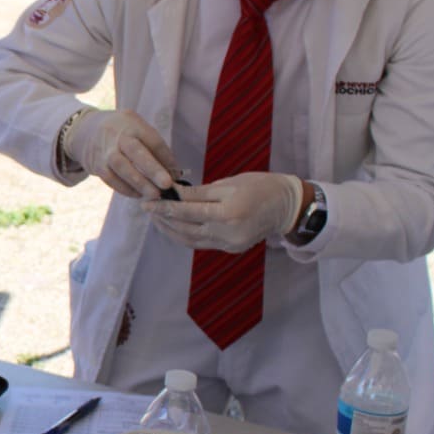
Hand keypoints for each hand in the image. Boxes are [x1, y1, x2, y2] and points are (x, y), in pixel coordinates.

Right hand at [61, 108, 181, 198]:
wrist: (84, 131)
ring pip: (122, 168)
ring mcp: (105, 151)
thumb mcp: (136, 127)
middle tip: (167, 184)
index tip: (176, 173)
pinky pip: (111, 179)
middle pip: (136, 152)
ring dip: (140, 183)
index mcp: (132, 124)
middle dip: (153, 169)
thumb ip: (153, 146)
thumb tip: (173, 171)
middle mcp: (118, 136)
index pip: (152, 140)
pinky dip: (126, 189)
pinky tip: (138, 195)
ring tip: (155, 195)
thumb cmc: (121, 132)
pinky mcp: (97, 165)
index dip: (166, 157)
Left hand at [144, 172, 302, 252]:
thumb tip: (172, 194)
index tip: (147, 201)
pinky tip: (173, 226)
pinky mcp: (231, 249)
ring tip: (156, 217)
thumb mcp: (228, 183)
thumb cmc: (259, 186)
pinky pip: (201, 243)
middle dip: (163, 218)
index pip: (187, 211)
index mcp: (229, 213)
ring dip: (170, 229)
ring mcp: (230, 244)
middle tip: (147, 207)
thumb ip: (199, 193)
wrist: (286, 206)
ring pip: (190, 240)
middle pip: (185, 228)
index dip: (165, 207)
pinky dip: (184, 235)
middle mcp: (228, 233)